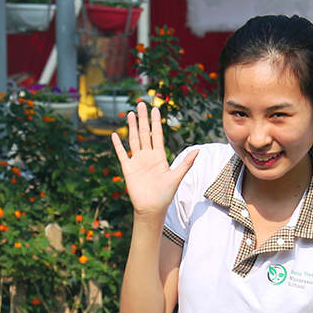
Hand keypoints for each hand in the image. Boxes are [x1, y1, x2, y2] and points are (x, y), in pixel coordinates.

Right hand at [111, 102, 198, 218]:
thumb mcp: (176, 177)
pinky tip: (115, 134)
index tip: (155, 109)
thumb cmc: (165, 195)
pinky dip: (118, 144)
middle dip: (143, 119)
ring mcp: (137, 161)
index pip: (157, 134)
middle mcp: (148, 156)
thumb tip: (197, 150)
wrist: (151, 208)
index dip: (156, 122)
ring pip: (133, 140)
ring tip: (130, 113)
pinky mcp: (128, 168)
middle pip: (144, 133)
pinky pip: (122, 153)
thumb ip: (186, 163)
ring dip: (131, 127)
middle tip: (141, 104)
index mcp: (159, 156)